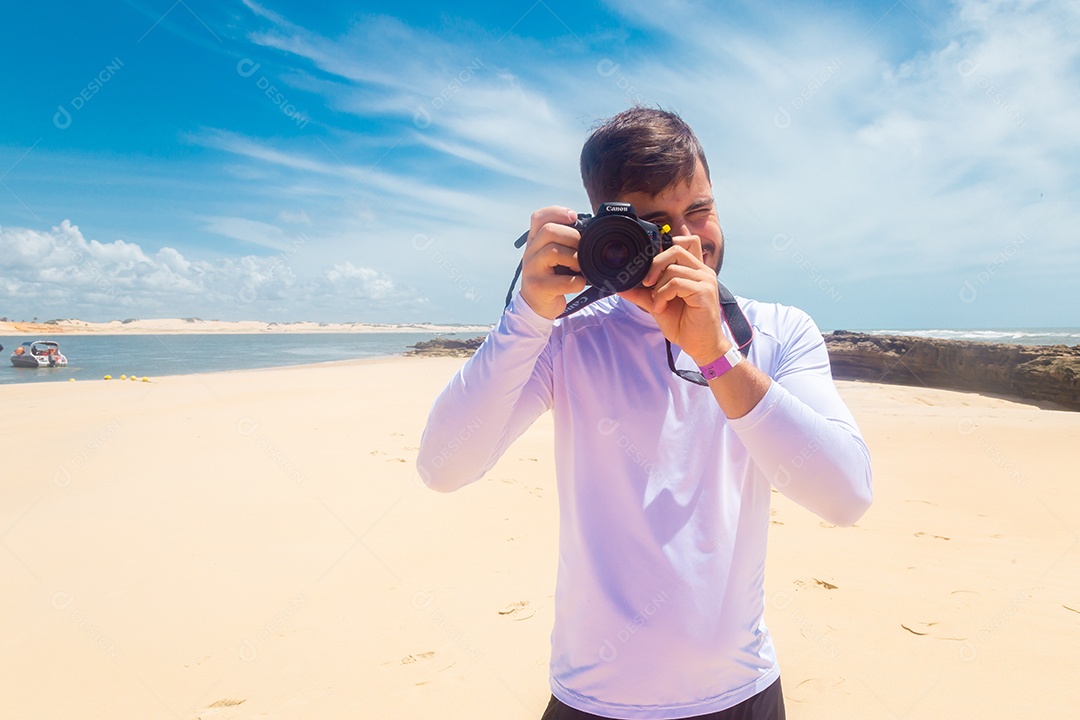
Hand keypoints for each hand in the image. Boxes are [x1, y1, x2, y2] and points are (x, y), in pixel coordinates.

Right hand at [519, 206, 587, 319]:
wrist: (536, 305)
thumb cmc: (551, 277)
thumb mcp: (552, 256)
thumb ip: (563, 241)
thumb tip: (589, 230)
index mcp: (534, 241)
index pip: (539, 217)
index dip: (557, 212)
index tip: (574, 218)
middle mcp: (530, 252)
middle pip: (548, 231)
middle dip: (572, 237)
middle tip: (581, 248)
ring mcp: (532, 270)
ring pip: (553, 251)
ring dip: (574, 258)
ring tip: (579, 267)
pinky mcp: (539, 287)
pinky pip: (564, 280)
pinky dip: (578, 282)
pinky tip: (579, 283)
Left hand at [618, 225, 728, 364]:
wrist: (700, 345)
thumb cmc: (684, 324)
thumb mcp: (657, 304)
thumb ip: (642, 293)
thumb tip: (621, 286)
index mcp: (695, 269)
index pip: (686, 241)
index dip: (666, 247)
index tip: (651, 268)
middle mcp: (703, 271)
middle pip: (676, 249)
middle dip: (655, 264)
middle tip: (646, 283)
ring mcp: (705, 280)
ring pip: (673, 268)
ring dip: (657, 287)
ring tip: (657, 303)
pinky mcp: (704, 292)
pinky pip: (676, 283)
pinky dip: (662, 295)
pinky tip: (661, 307)